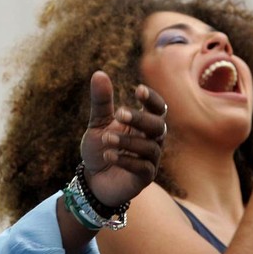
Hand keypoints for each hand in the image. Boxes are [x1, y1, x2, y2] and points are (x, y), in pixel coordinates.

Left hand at [80, 70, 165, 208]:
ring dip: (128, 141)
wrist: (93, 180)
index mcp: (144, 124)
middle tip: (119, 113)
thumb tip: (99, 73)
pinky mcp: (145, 177)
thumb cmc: (101, 148)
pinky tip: (109, 155)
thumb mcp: (98, 123)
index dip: (152, 99)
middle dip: (140, 118)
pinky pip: (142, 168)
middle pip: (158, 126)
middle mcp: (152, 140)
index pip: (158, 108)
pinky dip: (126, 160)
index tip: (138, 90)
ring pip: (150, 147)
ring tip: (106, 138)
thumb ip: (101, 101)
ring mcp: (151, 159)